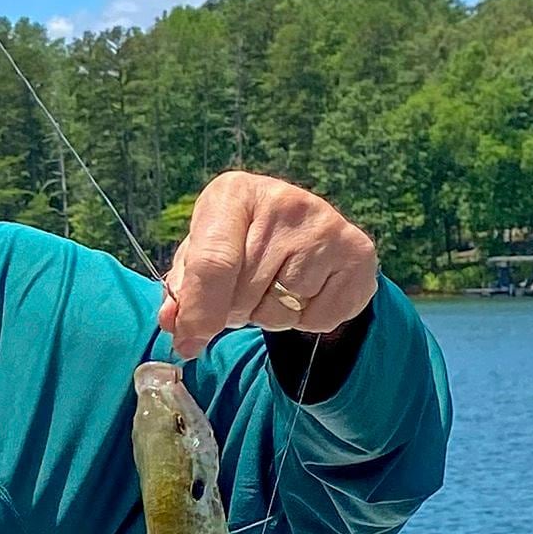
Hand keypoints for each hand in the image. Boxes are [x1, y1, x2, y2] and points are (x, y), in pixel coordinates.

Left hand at [157, 171, 377, 359]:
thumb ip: (184, 291)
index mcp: (233, 193)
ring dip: (269, 317)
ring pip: (280, 310)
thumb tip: (175, 324)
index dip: (199, 310)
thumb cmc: (239, 247)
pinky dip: (305, 320)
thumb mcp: (201, 257)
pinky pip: (317, 318)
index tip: (190, 340)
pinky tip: (305, 290)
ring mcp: (325, 223)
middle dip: (233, 312)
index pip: (212, 262)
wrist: (304, 234)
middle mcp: (283, 200)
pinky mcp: (357, 251)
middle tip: (242, 295)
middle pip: (242, 294)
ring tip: (274, 288)